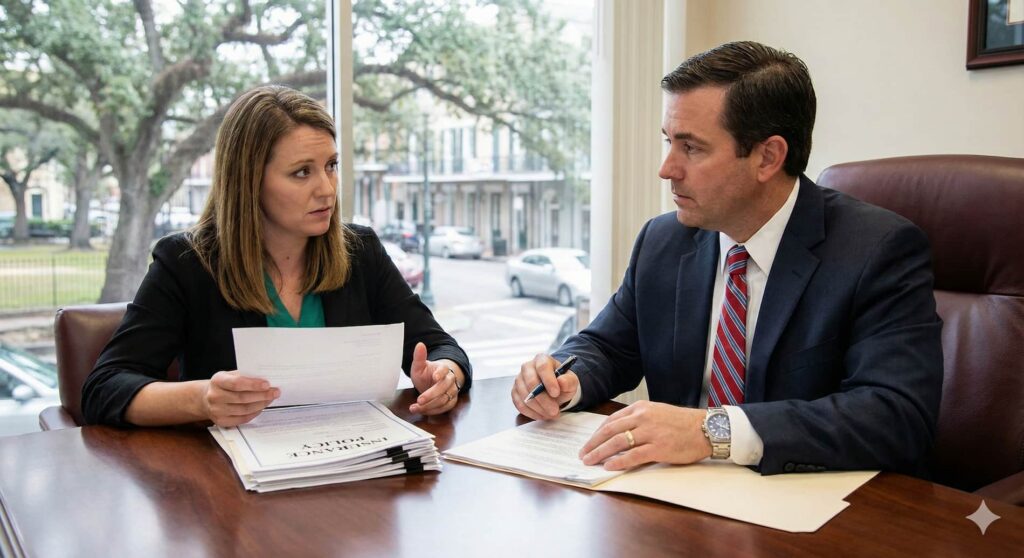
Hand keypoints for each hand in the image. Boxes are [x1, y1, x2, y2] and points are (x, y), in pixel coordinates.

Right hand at [200, 371, 279, 426]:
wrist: (206, 398)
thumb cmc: (224, 384)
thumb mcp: (230, 375)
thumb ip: (245, 376)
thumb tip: (266, 380)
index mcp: (217, 381)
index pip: (236, 383)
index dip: (253, 384)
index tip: (267, 384)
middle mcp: (214, 396)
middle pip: (242, 398)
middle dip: (262, 395)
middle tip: (275, 392)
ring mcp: (216, 410)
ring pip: (244, 410)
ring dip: (261, 404)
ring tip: (270, 399)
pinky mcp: (221, 421)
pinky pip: (242, 419)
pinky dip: (254, 413)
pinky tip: (261, 407)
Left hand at [409, 342, 462, 414]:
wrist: (435, 382)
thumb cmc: (427, 373)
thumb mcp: (420, 365)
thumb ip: (419, 357)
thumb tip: (419, 345)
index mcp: (444, 368)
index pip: (444, 370)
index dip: (440, 373)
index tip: (434, 377)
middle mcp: (450, 380)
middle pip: (444, 388)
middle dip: (431, 395)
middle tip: (419, 400)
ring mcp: (452, 391)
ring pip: (444, 400)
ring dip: (429, 405)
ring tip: (415, 407)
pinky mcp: (450, 402)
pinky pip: (444, 408)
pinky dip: (432, 411)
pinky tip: (421, 410)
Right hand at [511, 353, 579, 420]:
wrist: (553, 390)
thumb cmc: (561, 383)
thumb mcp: (571, 381)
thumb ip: (568, 381)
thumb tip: (561, 381)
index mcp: (542, 359)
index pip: (542, 367)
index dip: (548, 381)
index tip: (556, 393)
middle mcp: (527, 367)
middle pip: (531, 382)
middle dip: (543, 399)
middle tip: (554, 410)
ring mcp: (519, 379)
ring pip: (525, 395)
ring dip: (539, 408)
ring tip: (551, 414)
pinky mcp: (515, 392)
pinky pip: (520, 404)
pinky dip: (531, 413)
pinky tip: (542, 415)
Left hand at [578, 401, 710, 469]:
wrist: (706, 428)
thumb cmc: (682, 423)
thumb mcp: (657, 413)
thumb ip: (638, 420)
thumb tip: (618, 434)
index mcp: (641, 408)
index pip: (611, 420)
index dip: (597, 433)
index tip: (589, 442)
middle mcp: (643, 417)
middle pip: (610, 431)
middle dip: (593, 443)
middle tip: (582, 453)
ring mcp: (650, 432)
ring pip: (617, 442)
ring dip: (600, 453)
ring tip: (590, 461)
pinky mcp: (659, 447)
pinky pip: (633, 455)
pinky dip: (618, 461)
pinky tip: (609, 466)